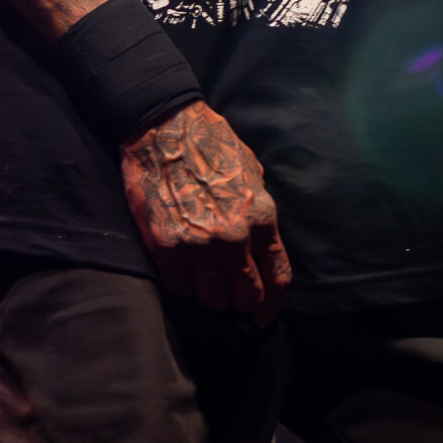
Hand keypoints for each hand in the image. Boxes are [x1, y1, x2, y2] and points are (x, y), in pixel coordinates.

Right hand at [121, 99, 291, 324]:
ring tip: (205, 283)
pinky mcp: (167, 246)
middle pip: (246, 295)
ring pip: (213, 299)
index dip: (272, 303)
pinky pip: (180, 288)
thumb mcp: (251, 174)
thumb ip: (259, 212)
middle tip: (232, 299)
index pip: (277, 277)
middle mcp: (234, 236)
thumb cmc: (210, 145)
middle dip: (242, 302)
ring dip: (211, 296)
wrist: (165, 127)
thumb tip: (263, 246)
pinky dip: (183, 286)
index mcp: (261, 217)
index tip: (265, 315)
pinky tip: (182, 272)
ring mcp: (199, 244)